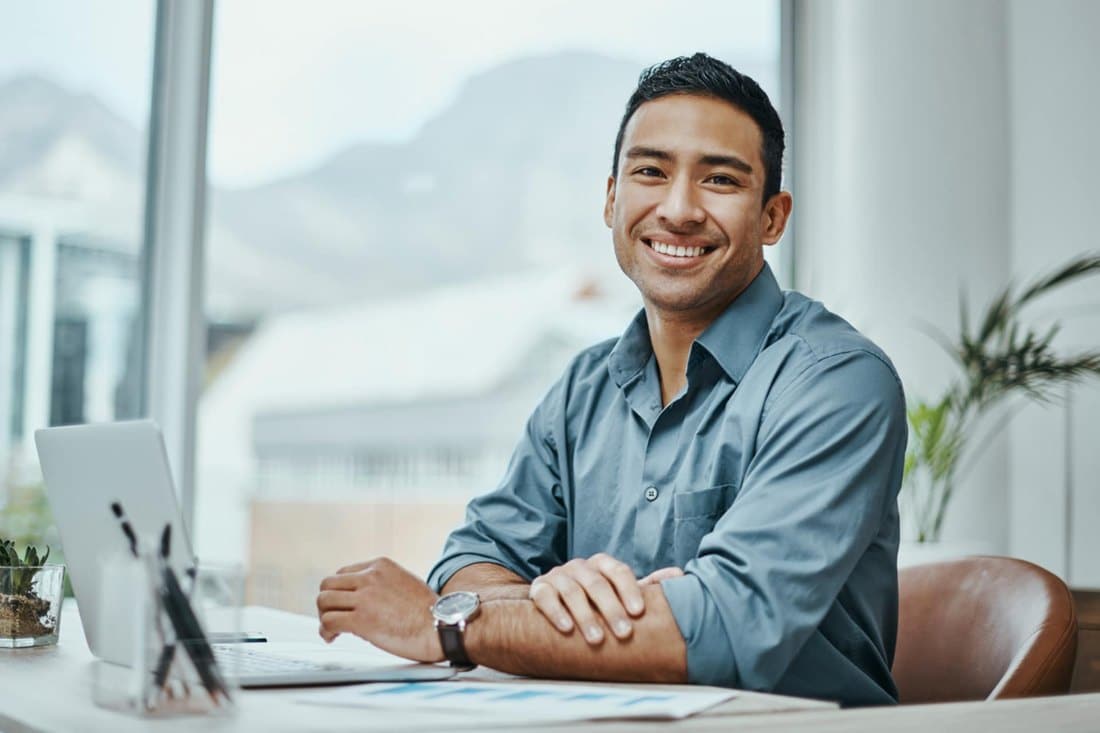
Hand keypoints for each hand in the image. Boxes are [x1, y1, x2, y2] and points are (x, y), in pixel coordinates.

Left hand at [316, 557, 443, 662]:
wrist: (440, 627)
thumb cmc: (428, 612)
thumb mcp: (405, 582)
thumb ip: (382, 584)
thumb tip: (365, 597)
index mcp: (380, 566)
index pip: (343, 573)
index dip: (339, 591)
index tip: (342, 605)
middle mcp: (370, 577)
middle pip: (328, 584)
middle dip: (328, 602)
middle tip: (333, 617)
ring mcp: (364, 598)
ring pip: (324, 601)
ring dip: (324, 616)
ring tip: (332, 629)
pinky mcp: (361, 620)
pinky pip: (328, 621)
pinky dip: (326, 630)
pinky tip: (332, 637)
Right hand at [528, 553, 682, 644]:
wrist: (553, 599)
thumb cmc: (594, 600)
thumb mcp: (619, 593)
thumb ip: (646, 586)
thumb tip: (679, 575)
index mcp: (602, 565)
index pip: (618, 571)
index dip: (629, 590)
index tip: (639, 612)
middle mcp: (580, 567)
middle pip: (596, 583)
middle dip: (611, 609)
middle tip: (623, 633)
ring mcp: (558, 576)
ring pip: (572, 591)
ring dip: (585, 616)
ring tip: (596, 639)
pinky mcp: (539, 589)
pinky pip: (546, 598)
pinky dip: (555, 612)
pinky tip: (567, 629)